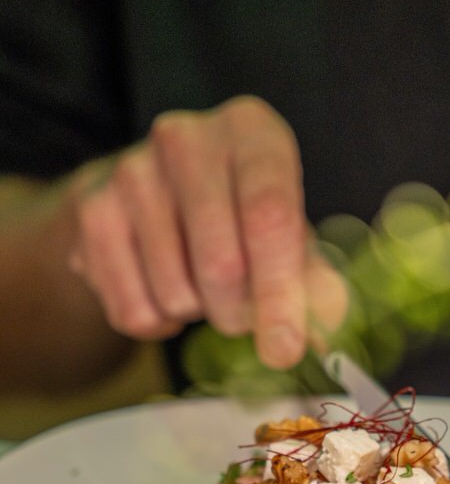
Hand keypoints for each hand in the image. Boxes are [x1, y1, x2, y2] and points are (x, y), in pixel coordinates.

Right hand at [67, 95, 345, 368]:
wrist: (155, 191)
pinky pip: (133, 310)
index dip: (280, 295)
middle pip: (221, 265)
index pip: (270, 218)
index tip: (284, 351)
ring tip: (200, 283)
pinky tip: (165, 289)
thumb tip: (324, 334)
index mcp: (252, 132)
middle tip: (243, 311)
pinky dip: (158, 324)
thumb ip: (314, 282)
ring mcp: (131, 171)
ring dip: (198, 314)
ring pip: (176, 294)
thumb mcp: (289, 233)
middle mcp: (187, 138)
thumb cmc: (241, 214)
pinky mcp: (92, 210)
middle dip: (239, 314)